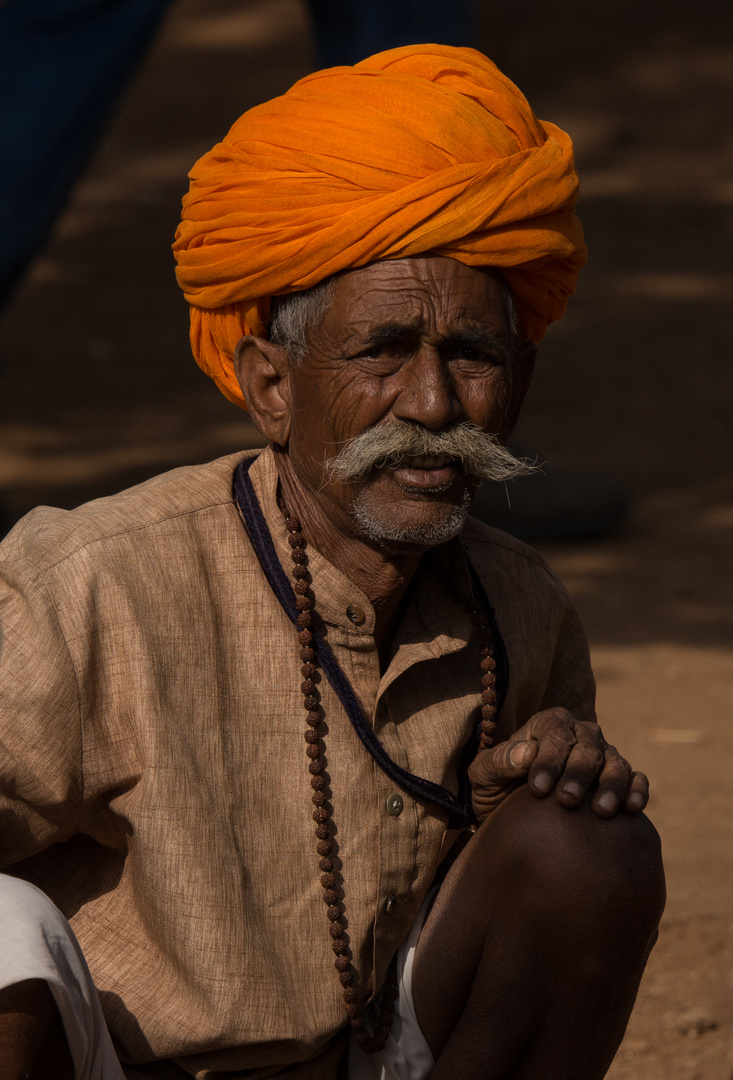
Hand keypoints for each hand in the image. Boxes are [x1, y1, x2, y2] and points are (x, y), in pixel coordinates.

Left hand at [468, 707, 648, 823]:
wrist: (514, 814)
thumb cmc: (496, 788)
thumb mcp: (483, 774)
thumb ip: (499, 760)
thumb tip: (527, 753)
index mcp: (548, 724)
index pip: (554, 735)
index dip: (548, 760)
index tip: (538, 789)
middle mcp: (581, 734)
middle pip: (587, 749)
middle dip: (578, 774)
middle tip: (567, 800)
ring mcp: (604, 755)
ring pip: (615, 763)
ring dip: (611, 785)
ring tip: (602, 811)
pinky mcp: (621, 778)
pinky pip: (636, 779)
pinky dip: (637, 790)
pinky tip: (632, 809)